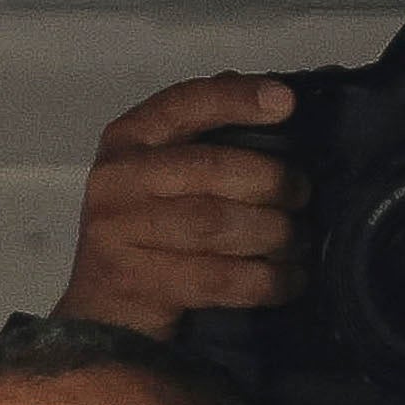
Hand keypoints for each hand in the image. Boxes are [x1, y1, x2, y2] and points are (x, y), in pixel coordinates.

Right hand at [55, 75, 308, 332]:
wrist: (102, 305)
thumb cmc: (147, 229)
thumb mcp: (159, 174)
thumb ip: (203, 138)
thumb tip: (272, 98)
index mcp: (126, 140)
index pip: (184, 105)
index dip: (236, 100)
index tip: (286, 102)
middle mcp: (118, 179)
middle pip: (210, 169)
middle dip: (269, 181)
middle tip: (302, 195)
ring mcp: (122, 233)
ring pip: (216, 225)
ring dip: (272, 234)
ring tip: (299, 241)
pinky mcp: (140, 283)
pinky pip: (219, 280)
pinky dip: (265, 280)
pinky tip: (291, 279)